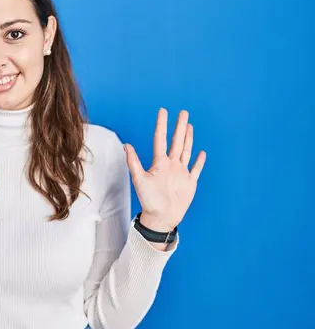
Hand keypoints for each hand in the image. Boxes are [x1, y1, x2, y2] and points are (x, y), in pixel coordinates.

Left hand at [123, 108, 205, 231]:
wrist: (161, 217)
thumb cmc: (148, 200)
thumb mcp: (140, 179)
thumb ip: (133, 162)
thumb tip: (126, 144)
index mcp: (159, 163)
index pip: (161, 139)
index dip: (162, 125)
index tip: (163, 111)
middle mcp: (171, 165)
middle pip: (177, 141)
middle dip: (180, 126)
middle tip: (183, 112)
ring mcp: (181, 173)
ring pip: (186, 151)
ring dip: (188, 138)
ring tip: (189, 126)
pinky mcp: (190, 182)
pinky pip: (196, 169)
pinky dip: (199, 161)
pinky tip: (201, 152)